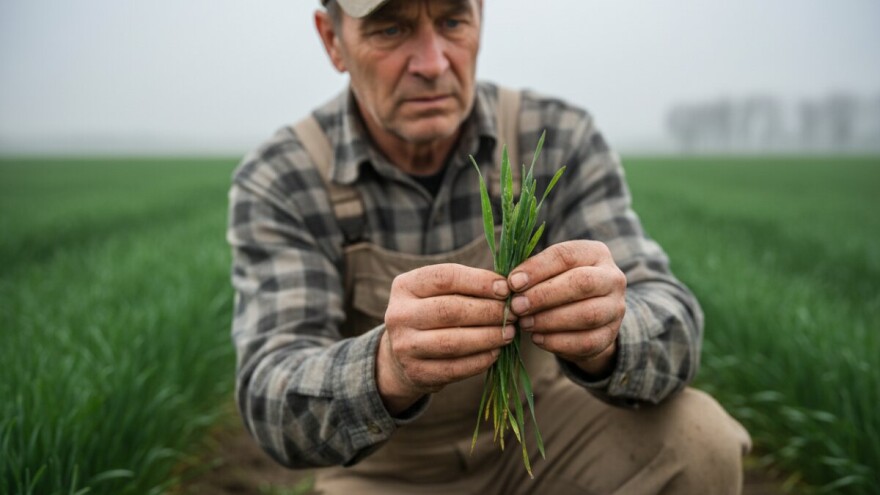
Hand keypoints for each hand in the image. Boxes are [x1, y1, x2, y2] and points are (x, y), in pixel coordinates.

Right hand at [378, 264, 513, 413]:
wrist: (403, 354)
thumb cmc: (432, 314)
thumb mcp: (438, 292)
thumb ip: (467, 286)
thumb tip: (508, 288)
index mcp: (405, 286)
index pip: (445, 277)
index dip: (479, 281)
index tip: (506, 288)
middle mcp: (399, 315)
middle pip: (450, 310)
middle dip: (488, 311)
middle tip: (514, 313)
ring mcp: (404, 347)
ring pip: (453, 342)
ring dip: (488, 337)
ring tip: (509, 333)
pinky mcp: (417, 373)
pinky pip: (455, 368)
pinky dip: (480, 360)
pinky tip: (495, 352)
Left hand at [507, 240, 625, 377]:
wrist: (588, 316)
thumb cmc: (560, 285)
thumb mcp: (550, 271)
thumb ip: (532, 273)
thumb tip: (510, 285)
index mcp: (595, 253)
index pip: (566, 255)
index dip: (537, 269)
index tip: (512, 283)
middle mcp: (612, 278)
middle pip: (581, 283)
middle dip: (544, 296)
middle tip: (516, 306)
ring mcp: (616, 308)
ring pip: (586, 315)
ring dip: (550, 320)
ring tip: (524, 323)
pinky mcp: (610, 336)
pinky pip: (586, 342)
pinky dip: (558, 342)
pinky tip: (537, 339)